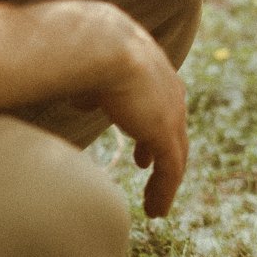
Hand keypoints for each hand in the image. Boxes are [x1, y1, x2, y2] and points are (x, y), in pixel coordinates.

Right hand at [76, 10, 189, 216]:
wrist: (98, 44)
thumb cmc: (81, 48)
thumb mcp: (87, 68)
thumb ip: (89, 87)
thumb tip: (82, 101)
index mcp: (151, 69)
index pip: (157, 103)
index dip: (149, 127)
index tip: (141, 148)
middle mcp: (168, 89)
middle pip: (171, 129)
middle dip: (161, 151)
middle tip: (147, 167)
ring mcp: (171, 111)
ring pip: (175, 154)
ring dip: (164, 181)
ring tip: (154, 204)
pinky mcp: (166, 132)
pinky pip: (171, 170)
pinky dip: (165, 191)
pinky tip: (156, 211)